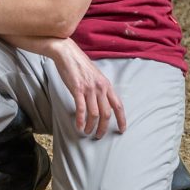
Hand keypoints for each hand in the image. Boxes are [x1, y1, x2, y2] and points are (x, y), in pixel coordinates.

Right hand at [8, 35, 126, 138]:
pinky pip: (81, 109)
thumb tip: (102, 101)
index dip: (122, 120)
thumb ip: (100, 88)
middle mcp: (100, 88)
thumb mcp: (96, 76)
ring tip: (87, 132)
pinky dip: (80, 120)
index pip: (118, 106)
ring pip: (94, 114)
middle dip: (104, 128)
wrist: (67, 54)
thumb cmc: (80, 65)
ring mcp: (89, 89)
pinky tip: (78, 126)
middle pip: (107, 114)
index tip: (122, 130)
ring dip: (91, 126)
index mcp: (106, 85)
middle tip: (98, 135)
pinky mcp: (77, 89)